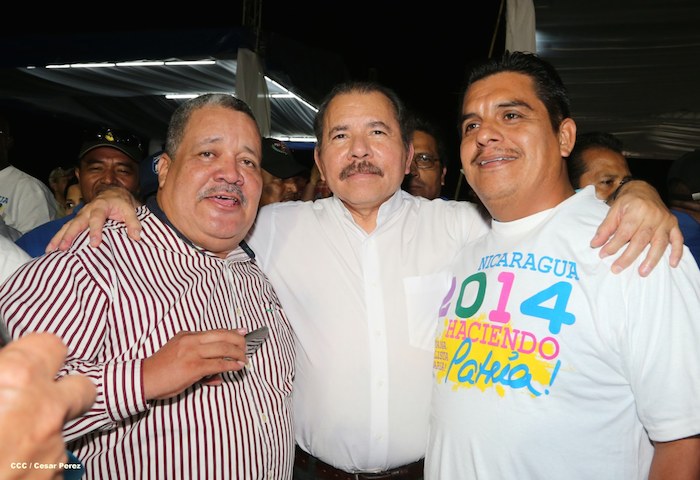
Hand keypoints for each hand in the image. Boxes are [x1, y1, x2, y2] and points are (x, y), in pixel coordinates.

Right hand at [0, 333, 95, 479]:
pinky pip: (50, 469)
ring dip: (40, 437)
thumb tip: (3, 369)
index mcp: (19, 377)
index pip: (52, 345)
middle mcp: (46, 410)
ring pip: (62, 434)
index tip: (20, 363)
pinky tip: (5, 470)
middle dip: (61, 393)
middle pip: (81, 388)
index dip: (35, 354)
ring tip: (2, 448)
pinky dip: (31, 468)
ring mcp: (53, 451)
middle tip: (28, 402)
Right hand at [46, 186, 141, 252]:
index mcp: (100, 206)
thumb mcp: (130, 210)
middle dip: (69, 236)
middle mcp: (87, 210)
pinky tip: (51, 249)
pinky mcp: (77, 221)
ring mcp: (80, 215)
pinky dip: (58, 238)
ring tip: (51, 251)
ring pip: (67, 226)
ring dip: (59, 238)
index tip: (94, 244)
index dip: (95, 231)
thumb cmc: (121, 204)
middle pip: (76, 223)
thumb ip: (133, 222)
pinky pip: (66, 229)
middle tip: (64, 248)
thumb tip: (136, 237)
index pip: (97, 219)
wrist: (113, 193)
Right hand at [142, 329, 248, 399]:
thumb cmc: (160, 371)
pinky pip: (218, 364)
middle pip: (222, 336)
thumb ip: (199, 365)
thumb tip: (217, 377)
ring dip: (238, 353)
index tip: (242, 332)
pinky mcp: (194, 367)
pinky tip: (237, 367)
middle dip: (238, 340)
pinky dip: (231, 365)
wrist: (144, 379)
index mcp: (187, 336)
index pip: (214, 331)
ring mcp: (193, 353)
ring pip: (223, 348)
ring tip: (244, 358)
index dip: (231, 332)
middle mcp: (191, 340)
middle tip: (246, 347)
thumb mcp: (179, 359)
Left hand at [591, 180, 683, 275]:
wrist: (644, 190)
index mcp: (637, 210)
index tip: (603, 255)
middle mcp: (653, 216)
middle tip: (617, 269)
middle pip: (641, 240)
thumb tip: (595, 244)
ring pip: (660, 243)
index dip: (613, 245)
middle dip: (628, 256)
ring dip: (651, 259)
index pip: (624, 232)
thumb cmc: (628, 202)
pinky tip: (672, 264)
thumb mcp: (614, 211)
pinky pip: (678, 240)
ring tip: (642, 273)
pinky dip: (677, 252)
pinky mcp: (674, 225)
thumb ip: (605, 228)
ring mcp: (665, 221)